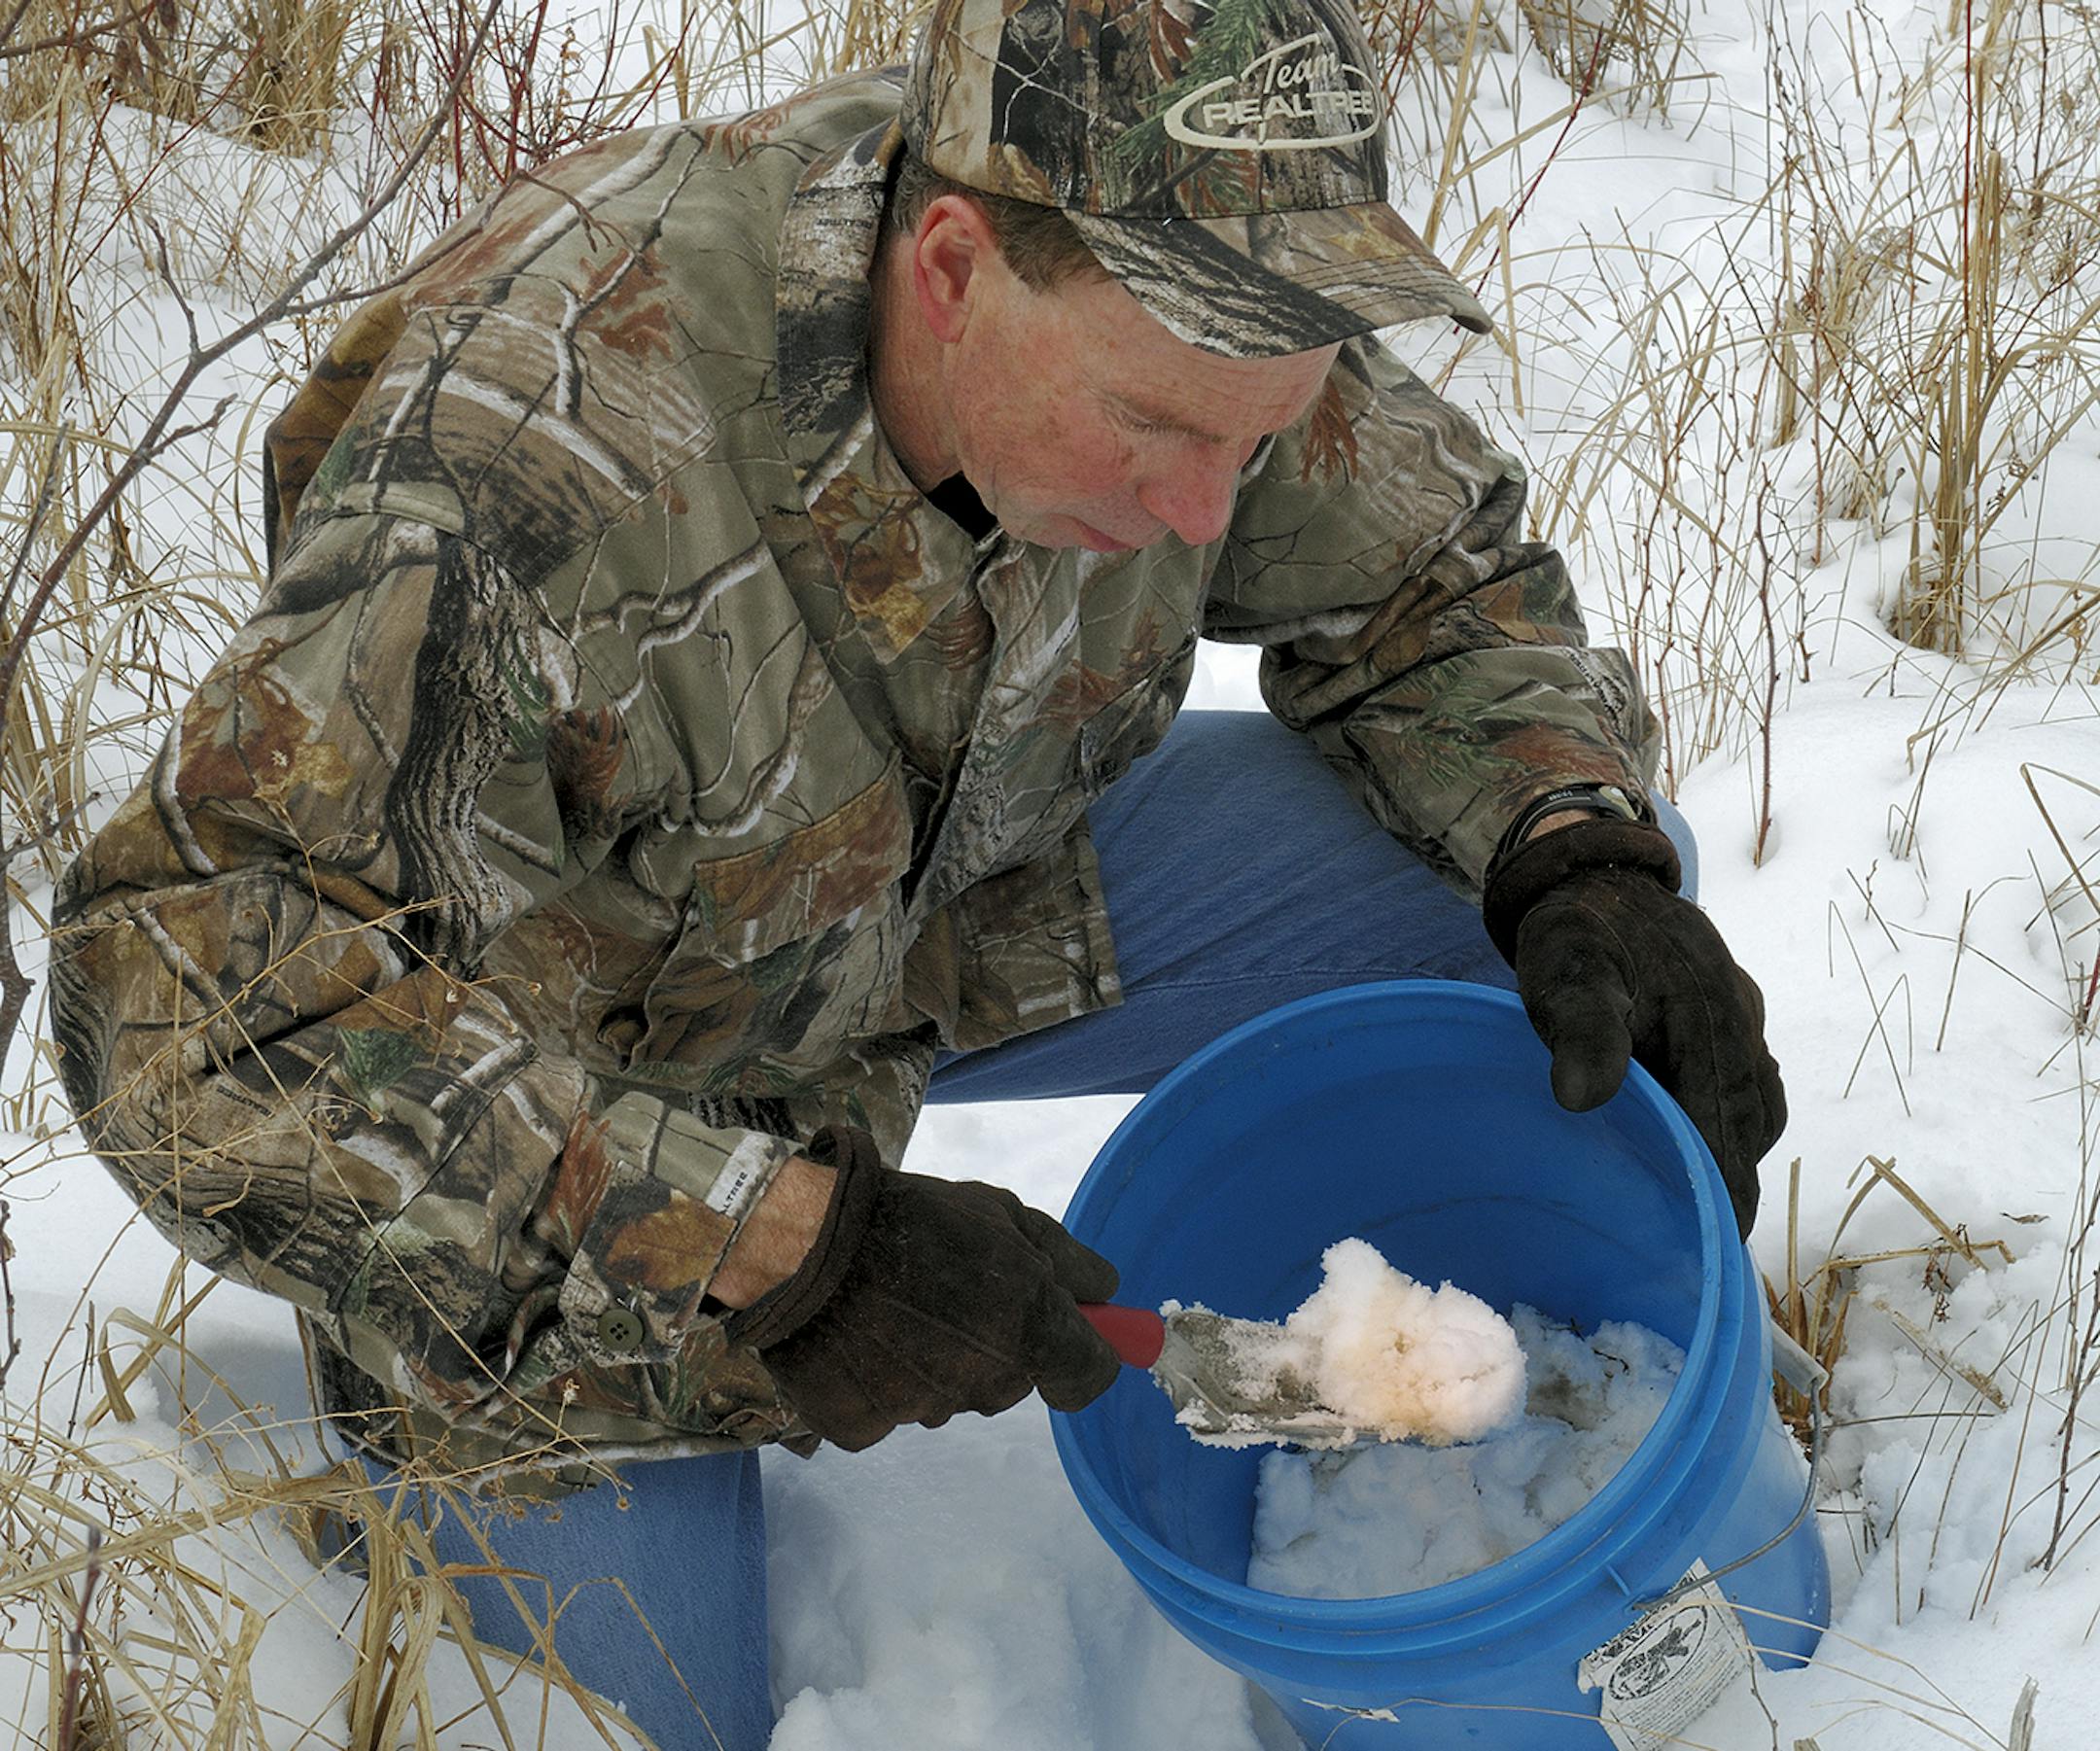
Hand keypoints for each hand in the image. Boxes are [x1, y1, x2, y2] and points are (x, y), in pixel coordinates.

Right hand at [725, 1126, 1121, 1449]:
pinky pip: (890, 1412)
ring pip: (951, 1393)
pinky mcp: (864, 1429)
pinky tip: (859, 1336)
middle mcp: (984, 1382)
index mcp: (1028, 1330)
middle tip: (953, 1290)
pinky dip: (880, 1381)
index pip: (1090, 1378)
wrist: (801, 1241)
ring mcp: (922, 1410)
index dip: (1083, 1352)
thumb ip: (1067, 1259)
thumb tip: (1107, 1292)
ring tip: (895, 1302)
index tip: (1064, 1330)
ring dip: (937, 1359)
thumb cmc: (913, 1217)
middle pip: (1014, 1379)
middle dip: (998, 1342)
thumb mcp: (1003, 1214)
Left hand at [1482, 817, 1785, 1235]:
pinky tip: (1708, 1141)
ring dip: (1737, 1151)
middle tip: (1712, 1246)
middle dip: (1737, 1184)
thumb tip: (1582, 1099)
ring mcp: (1740, 1020)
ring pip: (1755, 1105)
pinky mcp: (1729, 1015)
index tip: (1713, 1246)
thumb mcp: (1567, 975)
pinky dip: (1735, 1117)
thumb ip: (1581, 1033)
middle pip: (1750, 1126)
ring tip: (1711, 1206)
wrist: (1595, 876)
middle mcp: (1739, 1028)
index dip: (1723, 1191)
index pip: (1726, 1132)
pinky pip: (1747, 1080)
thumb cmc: (1575, 935)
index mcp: (1709, 1027)